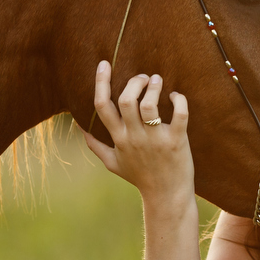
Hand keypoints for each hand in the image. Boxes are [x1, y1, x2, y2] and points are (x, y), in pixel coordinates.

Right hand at [83, 61, 194, 211]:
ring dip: (153, 87)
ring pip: (149, 104)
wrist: (166, 196)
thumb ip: (96, 146)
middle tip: (143, 78)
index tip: (104, 64)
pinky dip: (178, 100)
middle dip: (133, 82)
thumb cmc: (140, 178)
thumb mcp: (114, 164)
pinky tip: (175, 96)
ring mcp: (155, 140)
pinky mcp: (176, 141)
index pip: (102, 106)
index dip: (101, 82)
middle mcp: (134, 138)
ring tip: (157, 80)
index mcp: (118, 139)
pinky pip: (179, 115)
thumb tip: (80, 130)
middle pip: (126, 100)